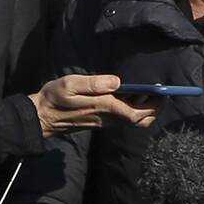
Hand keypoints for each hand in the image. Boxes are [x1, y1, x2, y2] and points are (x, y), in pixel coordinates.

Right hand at [30, 74, 159, 137]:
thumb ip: (93, 83)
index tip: (162, 93)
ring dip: (144, 108)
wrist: (42, 117)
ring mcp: (105, 122)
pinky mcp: (101, 121)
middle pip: (139, 120)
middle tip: (160, 92)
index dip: (153, 106)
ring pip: (133, 120)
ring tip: (147, 89)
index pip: (136, 114)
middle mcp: (108, 118)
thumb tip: (117, 81)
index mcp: (104, 108)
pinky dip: (133, 107)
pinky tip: (130, 93)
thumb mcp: (69, 84)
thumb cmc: (54, 98)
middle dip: (154, 108)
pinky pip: (124, 118)